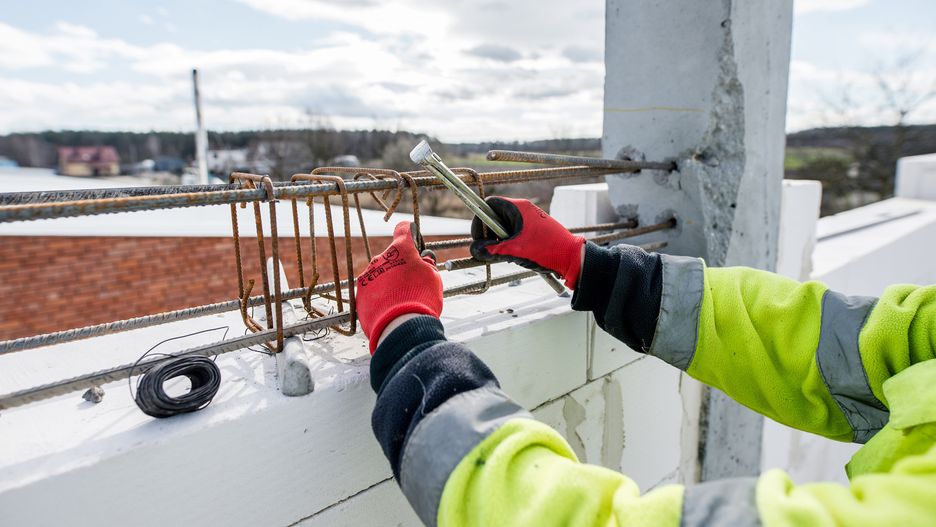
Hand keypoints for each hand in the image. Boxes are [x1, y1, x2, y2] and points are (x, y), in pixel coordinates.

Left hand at [356, 221, 442, 353]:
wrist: (400, 327)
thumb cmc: (421, 299)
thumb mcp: (434, 277)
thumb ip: (426, 265)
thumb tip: (424, 261)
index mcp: (400, 250)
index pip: (403, 230)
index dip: (409, 235)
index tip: (413, 242)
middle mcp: (380, 259)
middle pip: (391, 257)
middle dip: (400, 267)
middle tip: (412, 284)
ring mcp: (368, 276)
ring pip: (380, 275)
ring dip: (389, 283)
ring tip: (401, 301)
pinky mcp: (360, 294)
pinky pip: (372, 292)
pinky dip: (380, 298)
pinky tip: (390, 309)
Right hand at [470, 197, 585, 288]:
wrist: (572, 258)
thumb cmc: (547, 250)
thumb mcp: (515, 251)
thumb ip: (492, 250)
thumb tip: (474, 249)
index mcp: (518, 208)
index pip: (489, 204)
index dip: (479, 219)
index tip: (478, 238)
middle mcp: (523, 210)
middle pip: (495, 216)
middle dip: (489, 233)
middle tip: (490, 249)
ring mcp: (529, 219)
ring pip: (504, 226)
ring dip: (499, 240)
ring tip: (506, 254)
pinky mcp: (534, 229)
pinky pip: (514, 232)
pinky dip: (509, 243)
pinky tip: (515, 255)